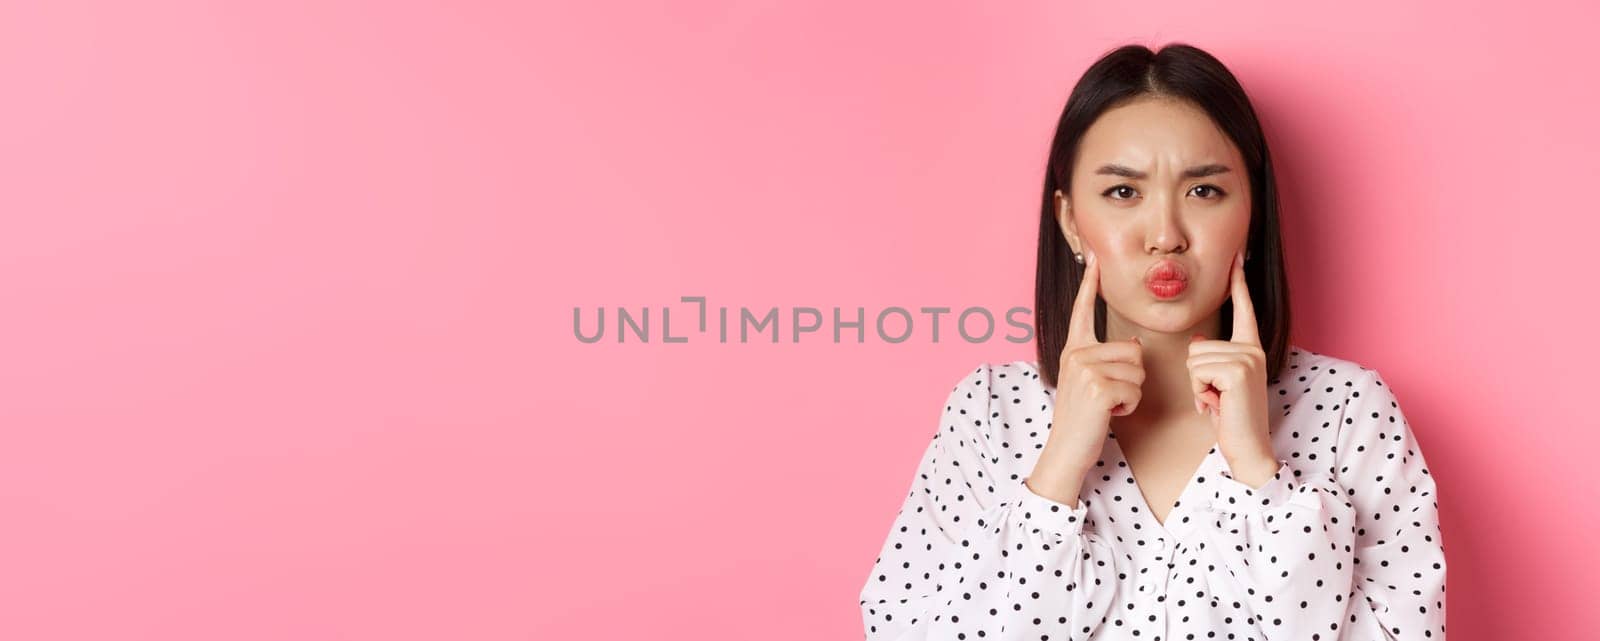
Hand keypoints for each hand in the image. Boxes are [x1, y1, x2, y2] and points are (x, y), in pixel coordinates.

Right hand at [1033, 249, 1145, 493]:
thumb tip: (1132, 345)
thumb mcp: (1089, 383)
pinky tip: (1110, 414)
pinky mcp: (1097, 386)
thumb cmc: (1083, 419)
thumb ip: (1105, 360)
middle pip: (1132, 350)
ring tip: (1108, 406)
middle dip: (1132, 378)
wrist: (1066, 450)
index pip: (1083, 310)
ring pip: (1137, 369)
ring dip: (1132, 393)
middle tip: (1108, 397)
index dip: (1089, 283)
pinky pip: (1134, 388)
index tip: (1093, 257)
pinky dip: (1129, 406)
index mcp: (1073, 349)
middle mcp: (1076, 353)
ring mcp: (1084, 368)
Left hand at [1187, 250, 1276, 479]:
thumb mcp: (1217, 384)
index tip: (1236, 256)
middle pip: (1198, 346)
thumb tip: (1198, 342)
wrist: (1247, 447)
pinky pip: (1197, 371)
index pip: (1243, 310)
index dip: (1238, 283)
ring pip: (1194, 359)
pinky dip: (1200, 393)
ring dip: (1198, 386)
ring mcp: (1247, 358)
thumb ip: (1211, 360)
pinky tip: (1218, 405)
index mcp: (1250, 349)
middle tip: (1217, 397)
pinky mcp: (1238, 370)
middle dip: (1197, 377)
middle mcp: (1252, 349)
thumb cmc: (1230, 418)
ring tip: (1218, 401)